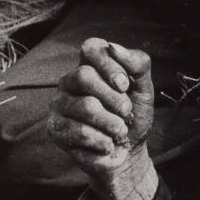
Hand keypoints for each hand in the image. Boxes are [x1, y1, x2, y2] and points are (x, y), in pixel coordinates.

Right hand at [48, 38, 156, 199]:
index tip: (125, 86)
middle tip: (126, 112)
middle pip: (84, 76)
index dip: (110, 66)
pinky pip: (80, 132)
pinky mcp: (55, 128)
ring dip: (113, 123)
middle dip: (114, 98)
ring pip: (86, 107)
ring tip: (118, 131)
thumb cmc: (133, 117)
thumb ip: (138, 64)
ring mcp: (59, 104)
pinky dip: (103, 141)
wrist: (128, 152)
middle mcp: (69, 81)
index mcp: (89, 65)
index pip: (90, 49)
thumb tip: (114, 47)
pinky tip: (106, 143)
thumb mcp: (144, 89)